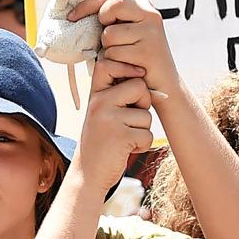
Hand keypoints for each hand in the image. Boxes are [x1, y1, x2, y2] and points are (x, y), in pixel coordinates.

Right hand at [76, 60, 154, 189]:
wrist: (88, 174)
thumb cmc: (101, 142)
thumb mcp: (101, 114)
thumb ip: (117, 96)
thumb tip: (150, 81)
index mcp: (94, 95)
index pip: (108, 64)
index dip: (127, 67)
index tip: (135, 77)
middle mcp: (99, 103)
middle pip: (139, 86)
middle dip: (144, 104)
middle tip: (130, 120)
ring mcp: (109, 119)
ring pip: (147, 115)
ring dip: (142, 130)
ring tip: (123, 139)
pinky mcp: (121, 137)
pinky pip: (148, 135)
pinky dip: (142, 145)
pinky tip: (126, 150)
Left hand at [88, 0, 180, 98]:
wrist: (163, 85)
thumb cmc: (137, 59)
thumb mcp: (126, 34)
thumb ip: (112, 20)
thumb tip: (81, 13)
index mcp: (143, 7)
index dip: (87, 5)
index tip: (72, 17)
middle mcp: (150, 15)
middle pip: (111, 7)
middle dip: (103, 26)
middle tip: (110, 41)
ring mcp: (151, 32)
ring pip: (109, 34)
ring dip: (109, 50)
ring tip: (124, 58)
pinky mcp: (147, 51)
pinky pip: (115, 53)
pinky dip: (116, 64)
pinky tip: (129, 68)